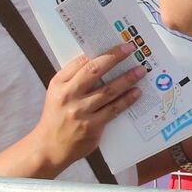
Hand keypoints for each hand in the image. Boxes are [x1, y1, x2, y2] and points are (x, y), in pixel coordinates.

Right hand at [30, 44, 143, 173]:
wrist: (50, 146)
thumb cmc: (58, 115)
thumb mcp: (58, 93)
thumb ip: (74, 79)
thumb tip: (98, 61)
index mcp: (59, 84)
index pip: (80, 62)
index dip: (101, 52)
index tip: (118, 45)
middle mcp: (68, 95)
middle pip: (94, 71)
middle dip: (114, 58)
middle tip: (130, 49)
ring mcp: (80, 111)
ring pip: (108, 90)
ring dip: (127, 79)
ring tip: (141, 70)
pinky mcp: (92, 126)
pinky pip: (114, 109)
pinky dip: (127, 99)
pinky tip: (137, 92)